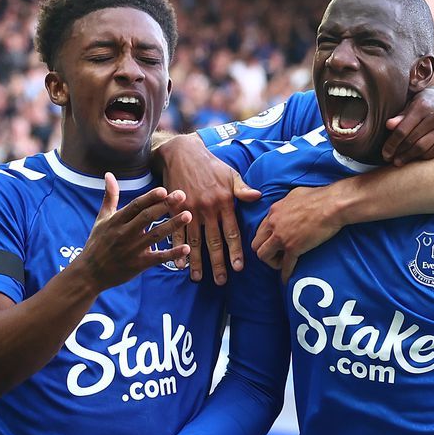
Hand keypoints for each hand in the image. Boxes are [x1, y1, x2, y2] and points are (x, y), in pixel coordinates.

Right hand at [70, 174, 191, 291]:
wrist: (90, 273)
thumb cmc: (97, 242)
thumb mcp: (101, 219)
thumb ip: (110, 197)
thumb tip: (109, 174)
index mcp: (116, 221)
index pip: (135, 206)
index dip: (150, 198)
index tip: (164, 190)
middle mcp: (124, 233)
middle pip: (147, 217)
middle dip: (165, 206)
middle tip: (182, 195)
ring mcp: (132, 249)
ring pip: (155, 235)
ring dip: (172, 225)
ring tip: (188, 215)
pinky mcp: (139, 264)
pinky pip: (158, 258)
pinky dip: (172, 254)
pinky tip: (187, 248)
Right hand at [157, 133, 261, 283]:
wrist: (182, 153)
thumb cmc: (211, 165)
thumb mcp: (230, 174)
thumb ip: (243, 189)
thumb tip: (258, 196)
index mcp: (224, 203)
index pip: (232, 232)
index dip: (235, 251)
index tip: (238, 268)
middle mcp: (208, 209)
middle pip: (214, 242)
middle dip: (217, 263)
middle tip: (221, 281)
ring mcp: (190, 210)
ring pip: (195, 241)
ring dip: (197, 261)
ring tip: (198, 278)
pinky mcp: (175, 209)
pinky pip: (176, 232)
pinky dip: (177, 248)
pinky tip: (179, 263)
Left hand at [251, 185, 344, 282]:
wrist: (332, 204)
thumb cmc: (319, 196)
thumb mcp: (295, 195)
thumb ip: (287, 204)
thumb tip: (291, 207)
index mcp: (273, 212)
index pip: (260, 230)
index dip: (267, 239)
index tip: (275, 244)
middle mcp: (273, 224)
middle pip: (256, 244)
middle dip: (265, 252)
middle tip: (277, 255)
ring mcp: (282, 237)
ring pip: (264, 256)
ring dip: (272, 262)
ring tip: (283, 264)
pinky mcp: (294, 248)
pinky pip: (285, 266)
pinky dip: (285, 274)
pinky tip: (287, 279)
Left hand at [381, 85, 433, 165]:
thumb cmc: (427, 103)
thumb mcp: (413, 104)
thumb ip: (401, 116)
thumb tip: (388, 125)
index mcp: (422, 106)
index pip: (402, 130)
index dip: (391, 145)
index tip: (385, 154)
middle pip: (412, 141)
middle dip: (399, 152)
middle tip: (390, 160)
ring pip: (424, 148)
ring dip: (410, 157)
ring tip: (400, 161)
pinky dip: (425, 156)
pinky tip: (416, 158)